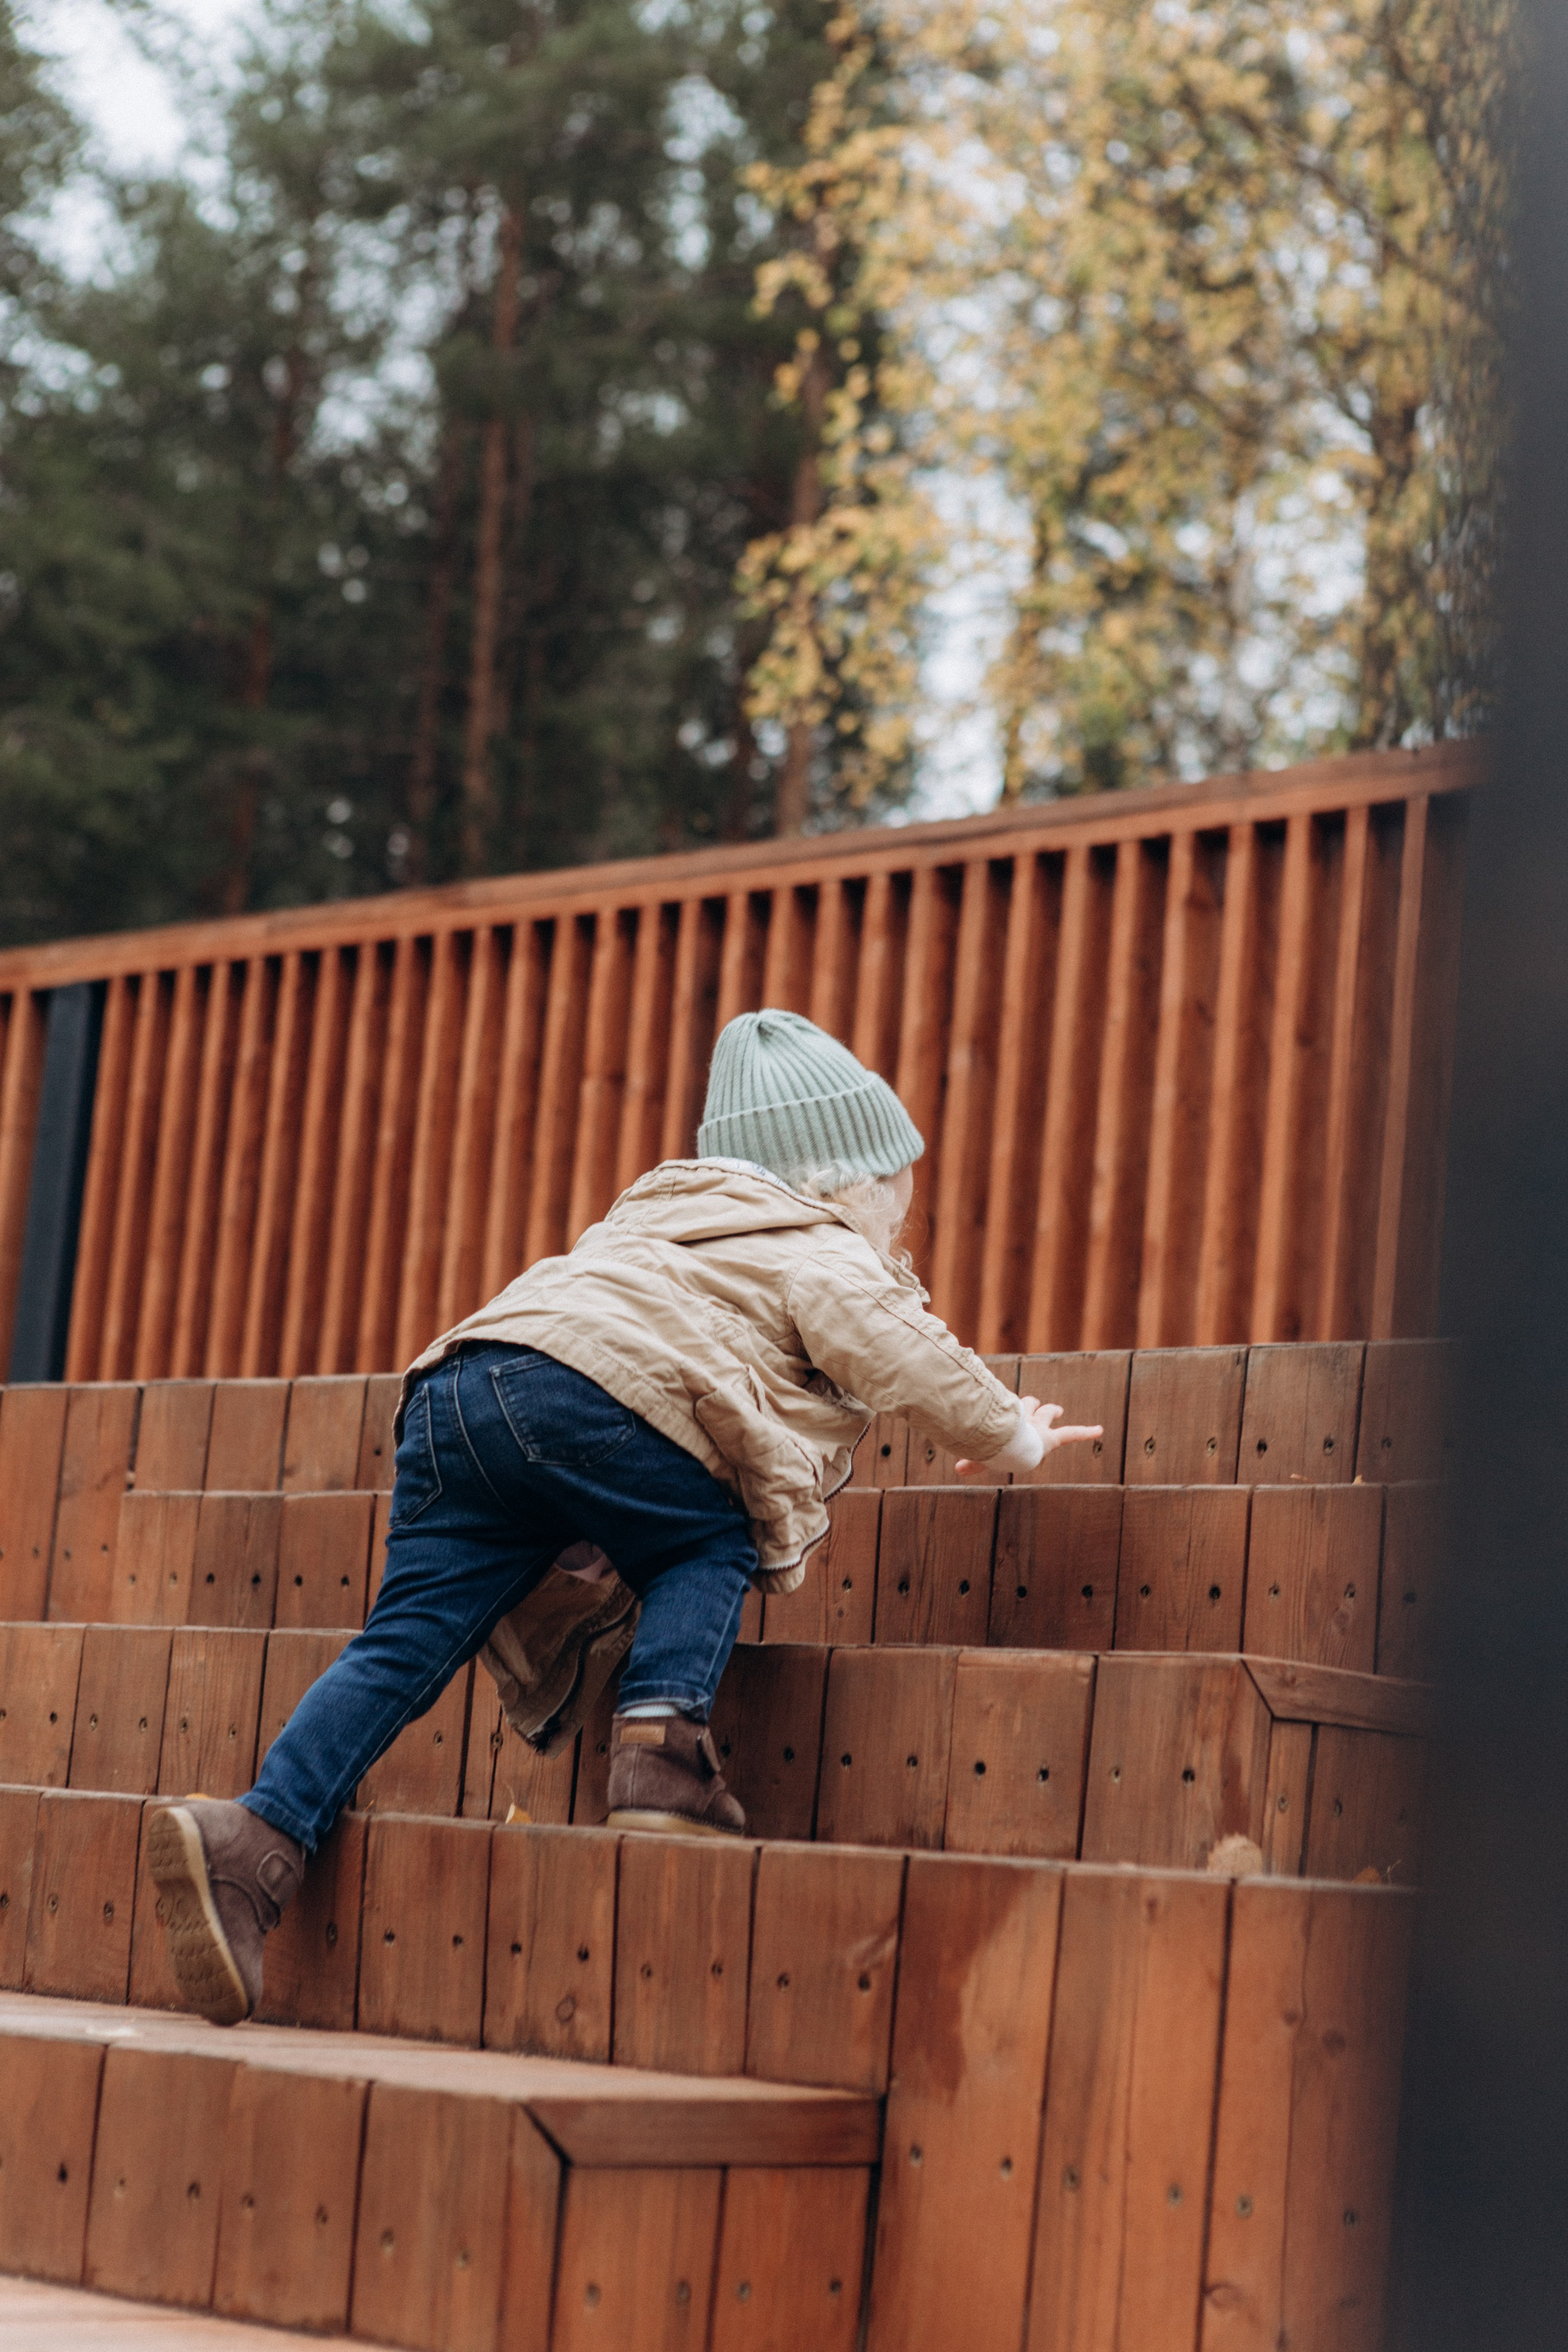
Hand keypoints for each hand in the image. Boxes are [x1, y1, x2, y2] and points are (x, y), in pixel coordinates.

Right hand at [955, 1395, 1103, 1477]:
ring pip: (1046, 1413)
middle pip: (1027, 1405)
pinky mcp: (1051, 1439)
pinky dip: (1085, 1432)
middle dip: (1031, 1404)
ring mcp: (1038, 1428)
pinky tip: (1099, 1430)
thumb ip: (973, 1463)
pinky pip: (1071, 1434)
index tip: (1006, 1411)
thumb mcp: (981, 1456)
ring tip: (1058, 1411)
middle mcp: (1022, 1419)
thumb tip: (958, 1469)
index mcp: (1007, 1422)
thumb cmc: (992, 1448)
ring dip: (1051, 1412)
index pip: (1009, 1411)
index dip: (1010, 1410)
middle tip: (1036, 1405)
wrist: (1007, 1445)